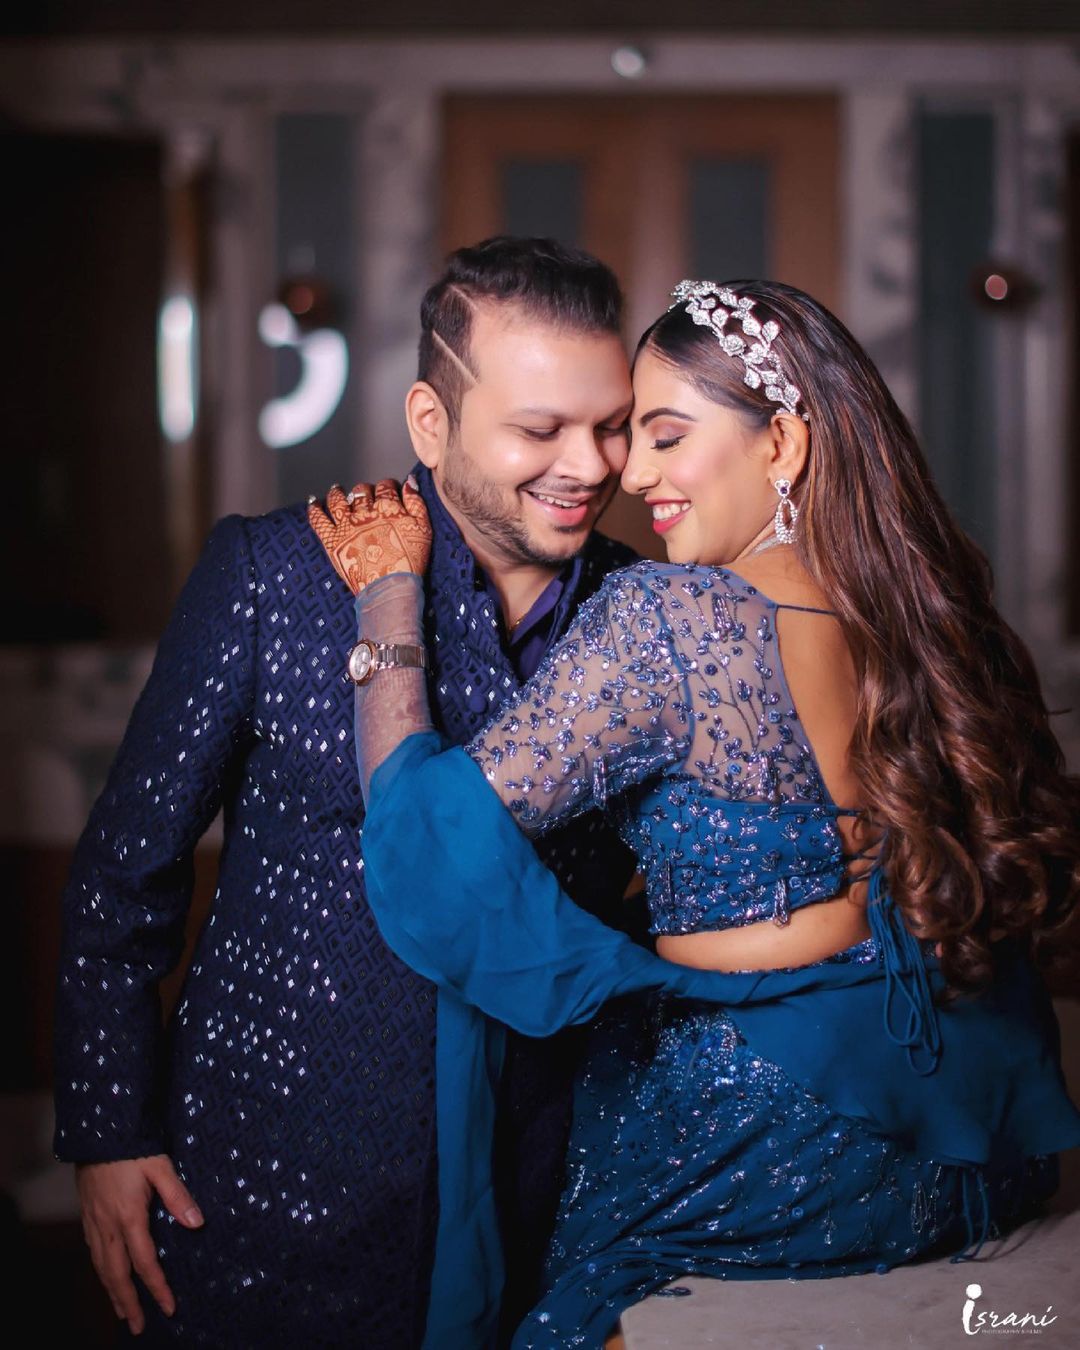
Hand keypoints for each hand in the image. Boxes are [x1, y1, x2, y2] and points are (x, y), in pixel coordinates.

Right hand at [76, 1154, 203, 1334]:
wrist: (96, 1132)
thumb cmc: (131, 1148)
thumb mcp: (160, 1166)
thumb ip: (178, 1195)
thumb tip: (197, 1223)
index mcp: (129, 1217)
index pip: (145, 1262)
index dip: (157, 1287)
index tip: (168, 1308)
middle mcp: (108, 1226)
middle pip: (117, 1274)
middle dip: (128, 1303)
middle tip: (137, 1327)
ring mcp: (94, 1222)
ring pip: (101, 1267)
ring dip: (112, 1292)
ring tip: (121, 1311)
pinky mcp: (87, 1215)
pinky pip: (93, 1253)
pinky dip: (100, 1272)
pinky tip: (106, 1274)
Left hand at [308, 477, 430, 594]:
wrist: (390, 587)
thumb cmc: (410, 561)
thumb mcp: (423, 529)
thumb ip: (416, 503)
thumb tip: (408, 482)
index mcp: (387, 507)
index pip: (385, 487)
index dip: (387, 486)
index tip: (389, 490)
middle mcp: (364, 511)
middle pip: (361, 491)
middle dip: (365, 490)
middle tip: (366, 496)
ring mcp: (346, 525)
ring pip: (338, 500)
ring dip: (338, 493)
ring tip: (337, 490)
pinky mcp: (332, 540)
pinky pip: (318, 520)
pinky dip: (314, 510)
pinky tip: (313, 503)